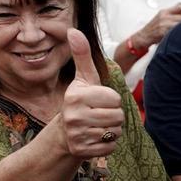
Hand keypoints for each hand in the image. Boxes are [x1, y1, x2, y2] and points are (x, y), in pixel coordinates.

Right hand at [60, 29, 123, 158]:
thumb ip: (81, 55)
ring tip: (96, 126)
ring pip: (115, 132)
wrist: (63, 133)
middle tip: (98, 115)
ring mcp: (77, 134)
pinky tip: (94, 138)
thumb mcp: (82, 79)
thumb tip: (73, 30)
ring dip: (111, 130)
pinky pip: (110, 147)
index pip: (114, 98)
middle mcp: (73, 116)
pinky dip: (107, 144)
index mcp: (75, 96)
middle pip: (118, 116)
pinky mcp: (81, 150)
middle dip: (113, 116)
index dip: (110, 100)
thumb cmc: (79, 102)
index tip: (97, 101)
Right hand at [134, 4, 180, 48]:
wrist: (142, 37)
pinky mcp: (163, 32)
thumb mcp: (160, 16)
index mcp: (164, 12)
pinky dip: (178, 32)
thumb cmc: (152, 28)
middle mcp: (164, 16)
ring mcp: (164, 24)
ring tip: (180, 29)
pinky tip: (177, 34)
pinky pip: (176, 31)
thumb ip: (171, 13)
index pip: (180, 6)